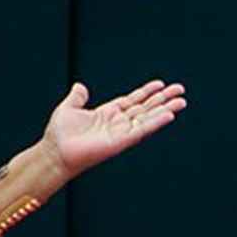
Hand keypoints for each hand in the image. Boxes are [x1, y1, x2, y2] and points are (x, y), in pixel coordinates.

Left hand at [43, 78, 186, 177]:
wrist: (55, 151)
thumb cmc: (59, 134)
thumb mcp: (68, 108)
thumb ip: (77, 97)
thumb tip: (80, 86)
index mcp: (107, 113)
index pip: (132, 100)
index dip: (146, 92)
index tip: (160, 84)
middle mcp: (117, 123)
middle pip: (145, 108)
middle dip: (162, 99)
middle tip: (180, 90)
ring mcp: (120, 132)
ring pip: (148, 118)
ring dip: (165, 109)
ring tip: (182, 101)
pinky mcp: (121, 141)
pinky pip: (142, 130)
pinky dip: (155, 122)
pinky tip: (168, 114)